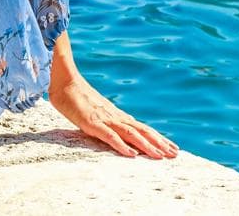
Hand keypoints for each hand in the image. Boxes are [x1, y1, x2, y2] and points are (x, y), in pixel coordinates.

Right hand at [49, 74, 178, 159]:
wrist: (63, 81)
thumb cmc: (74, 96)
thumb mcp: (94, 110)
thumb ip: (105, 119)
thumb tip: (116, 129)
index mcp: (116, 115)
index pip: (141, 127)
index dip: (157, 138)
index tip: (171, 147)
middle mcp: (114, 116)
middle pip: (141, 131)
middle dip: (159, 143)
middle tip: (175, 155)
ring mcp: (104, 119)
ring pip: (130, 134)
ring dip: (147, 145)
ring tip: (161, 156)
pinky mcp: (91, 123)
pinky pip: (109, 136)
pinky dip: (121, 145)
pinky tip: (131, 154)